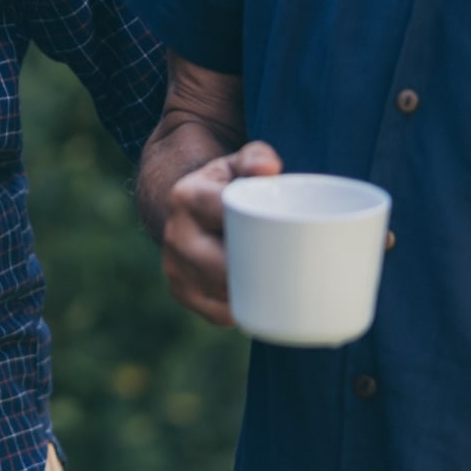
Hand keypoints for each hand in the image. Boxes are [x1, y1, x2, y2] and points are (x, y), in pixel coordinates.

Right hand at [161, 140, 281, 326]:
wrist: (187, 203)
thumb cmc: (228, 183)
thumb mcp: (239, 163)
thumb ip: (256, 158)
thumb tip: (270, 169)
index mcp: (188, 196)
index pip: (225, 217)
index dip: (256, 232)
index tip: (288, 241)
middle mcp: (176, 233)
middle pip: (223, 266)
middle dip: (257, 273)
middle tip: (297, 274)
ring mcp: (174, 266)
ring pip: (221, 293)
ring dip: (251, 297)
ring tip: (283, 290)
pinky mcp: (180, 290)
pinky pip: (216, 313)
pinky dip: (240, 312)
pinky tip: (260, 306)